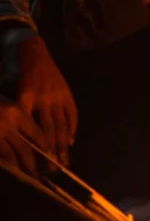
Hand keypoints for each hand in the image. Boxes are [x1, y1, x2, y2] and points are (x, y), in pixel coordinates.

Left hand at [2, 28, 75, 165]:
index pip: (31, 129)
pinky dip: (72, 128)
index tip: (35, 165)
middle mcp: (43, 99)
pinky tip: (70, 141)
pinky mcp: (66, 94)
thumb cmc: (13, 72)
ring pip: (61, 125)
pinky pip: (72, 114)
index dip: (35, 148)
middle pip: (48, 131)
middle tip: (53, 170)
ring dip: (63, 145)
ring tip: (64, 162)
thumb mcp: (6, 90)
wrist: (31, 50)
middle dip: (51, 152)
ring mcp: (57, 96)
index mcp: (25, 98)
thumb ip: (13, 112)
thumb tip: (13, 137)